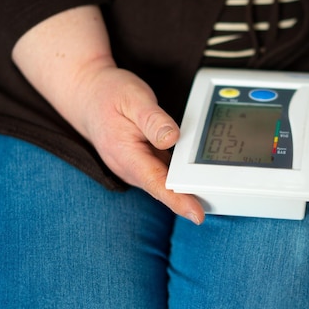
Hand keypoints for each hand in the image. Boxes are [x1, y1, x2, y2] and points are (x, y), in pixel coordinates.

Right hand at [74, 65, 204, 223]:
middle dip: (191, 198)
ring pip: (166, 182)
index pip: (156, 183)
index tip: (197, 214)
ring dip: (188, 189)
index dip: (178, 200)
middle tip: (220, 201)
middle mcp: (130, 167)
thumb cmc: (109, 95)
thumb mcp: (133, 98)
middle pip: (165, 188)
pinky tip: (200, 174)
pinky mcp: (144, 162)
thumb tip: (171, 139)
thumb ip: (153, 120)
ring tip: (217, 193)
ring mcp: (137, 167)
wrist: (88, 94)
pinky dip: (182, 175)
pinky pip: (165, 173)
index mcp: (126, 154)